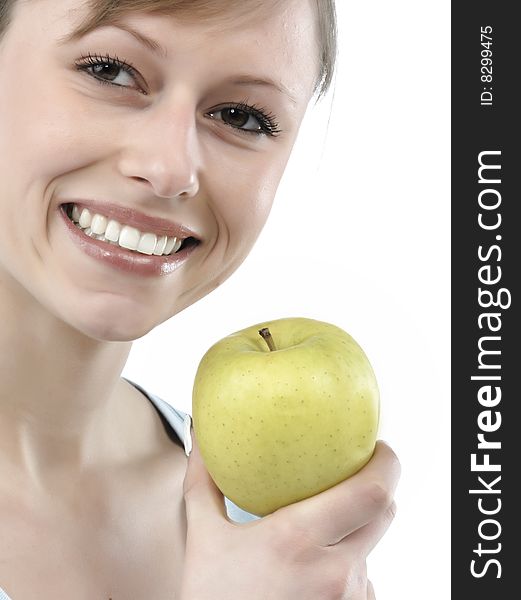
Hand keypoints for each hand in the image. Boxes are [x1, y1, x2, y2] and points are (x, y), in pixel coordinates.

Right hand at [180, 433, 399, 599]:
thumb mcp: (204, 540)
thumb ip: (204, 484)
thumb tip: (201, 440)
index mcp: (297, 540)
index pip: (370, 493)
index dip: (386, 464)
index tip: (378, 447)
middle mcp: (333, 573)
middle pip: (382, 513)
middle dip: (375, 489)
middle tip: (357, 474)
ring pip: (370, 549)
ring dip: (354, 534)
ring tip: (322, 532)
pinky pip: (362, 581)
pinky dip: (346, 568)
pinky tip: (315, 572)